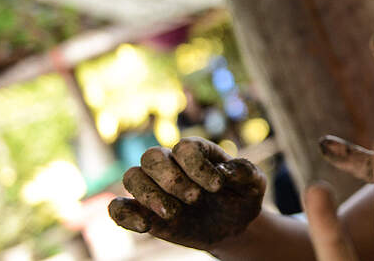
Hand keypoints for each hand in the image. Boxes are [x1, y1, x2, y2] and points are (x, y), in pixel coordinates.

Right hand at [108, 137, 265, 249]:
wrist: (233, 226)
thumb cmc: (242, 197)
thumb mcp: (255, 184)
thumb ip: (245, 171)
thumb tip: (224, 169)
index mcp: (197, 151)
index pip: (184, 147)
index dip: (197, 166)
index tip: (217, 187)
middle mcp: (171, 165)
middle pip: (151, 156)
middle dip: (171, 179)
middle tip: (194, 198)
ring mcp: (154, 188)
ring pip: (132, 177)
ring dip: (149, 195)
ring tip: (174, 213)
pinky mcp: (143, 212)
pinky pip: (118, 208)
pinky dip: (124, 215)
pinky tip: (145, 226)